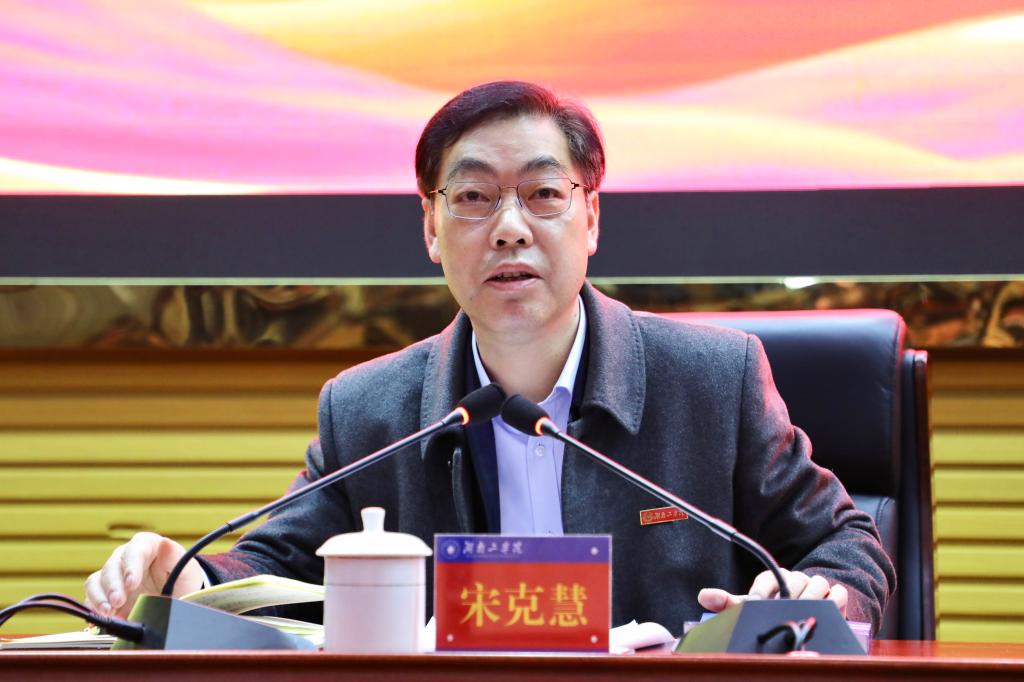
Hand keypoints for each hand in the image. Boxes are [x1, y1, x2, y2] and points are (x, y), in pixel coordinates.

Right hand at [84, 532, 203, 617]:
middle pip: (112, 566)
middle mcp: (126, 558)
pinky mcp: (105, 593)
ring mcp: (114, 575)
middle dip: (113, 586)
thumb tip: (165, 543)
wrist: (177, 599)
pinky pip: (92, 597)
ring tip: (108, 612)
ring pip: (97, 580)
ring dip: (99, 597)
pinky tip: (101, 618)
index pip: (135, 550)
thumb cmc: (182, 580)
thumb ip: (175, 557)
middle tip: (118, 601)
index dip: (131, 566)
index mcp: (146, 545)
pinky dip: (94, 608)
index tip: (132, 583)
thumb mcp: (185, 570)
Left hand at [697, 569, 847, 615]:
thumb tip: (703, 596)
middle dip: (786, 600)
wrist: (808, 614)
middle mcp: (796, 578)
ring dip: (810, 601)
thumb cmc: (775, 609)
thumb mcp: (752, 607)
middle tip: (780, 613)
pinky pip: (837, 593)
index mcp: (774, 578)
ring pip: (817, 585)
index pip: (767, 578)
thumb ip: (728, 603)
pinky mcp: (836, 596)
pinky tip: (824, 613)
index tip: (755, 604)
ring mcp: (817, 585)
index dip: (760, 592)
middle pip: (794, 582)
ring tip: (801, 615)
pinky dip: (833, 602)